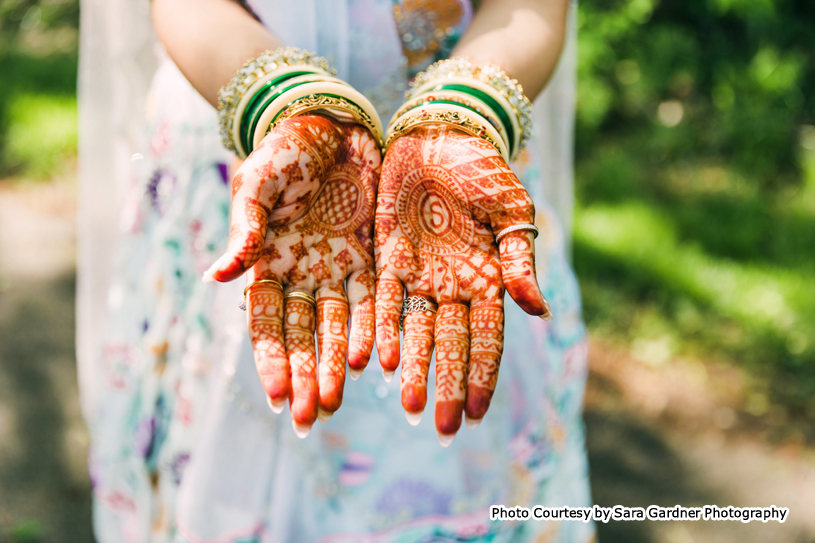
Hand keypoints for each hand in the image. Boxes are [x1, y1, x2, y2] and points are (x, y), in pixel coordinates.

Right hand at [204, 115, 379, 435]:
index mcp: (267, 264)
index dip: (271, 359)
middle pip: (302, 336)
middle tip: (310, 417)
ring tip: (338, 401)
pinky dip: (372, 328)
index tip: (278, 395)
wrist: (330, 124)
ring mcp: (337, 269)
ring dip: (336, 364)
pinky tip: (375, 359)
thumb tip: (216, 278)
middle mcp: (302, 275)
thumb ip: (244, 231)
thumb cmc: (284, 150)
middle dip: (305, 376)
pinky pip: (373, 300)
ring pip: (336, 327)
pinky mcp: (371, 257)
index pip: (266, 322)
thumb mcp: (257, 185)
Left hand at [374, 125, 549, 443]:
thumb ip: (519, 261)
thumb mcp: (511, 211)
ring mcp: (419, 276)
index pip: (486, 338)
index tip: (475, 413)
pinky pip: (383, 301)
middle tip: (438, 426)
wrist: (443, 135)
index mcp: (488, 280)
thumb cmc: (485, 171)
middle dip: (444, 384)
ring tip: (407, 404)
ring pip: (414, 331)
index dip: (480, 375)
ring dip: (411, 367)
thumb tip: (538, 310)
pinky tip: (374, 359)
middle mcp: (452, 287)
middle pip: (448, 345)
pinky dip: (380, 330)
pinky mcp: (388, 259)